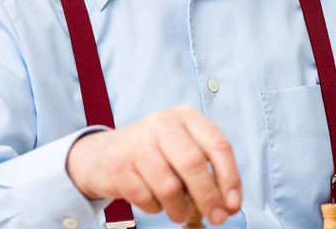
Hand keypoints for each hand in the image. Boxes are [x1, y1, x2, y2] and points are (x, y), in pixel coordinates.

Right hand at [65, 106, 241, 225]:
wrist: (101, 155)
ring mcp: (137, 142)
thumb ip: (208, 170)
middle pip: (194, 164)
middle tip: (217, 218)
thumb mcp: (183, 149)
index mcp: (186, 116)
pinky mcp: (118, 165)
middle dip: (209, 197)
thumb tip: (230, 203)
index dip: (230, 177)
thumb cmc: (154, 155)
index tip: (234, 204)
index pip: (218, 145)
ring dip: (179, 209)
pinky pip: (146, 198)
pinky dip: (155, 208)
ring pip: (170, 186)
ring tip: (179, 213)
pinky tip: (154, 202)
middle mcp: (162, 123)